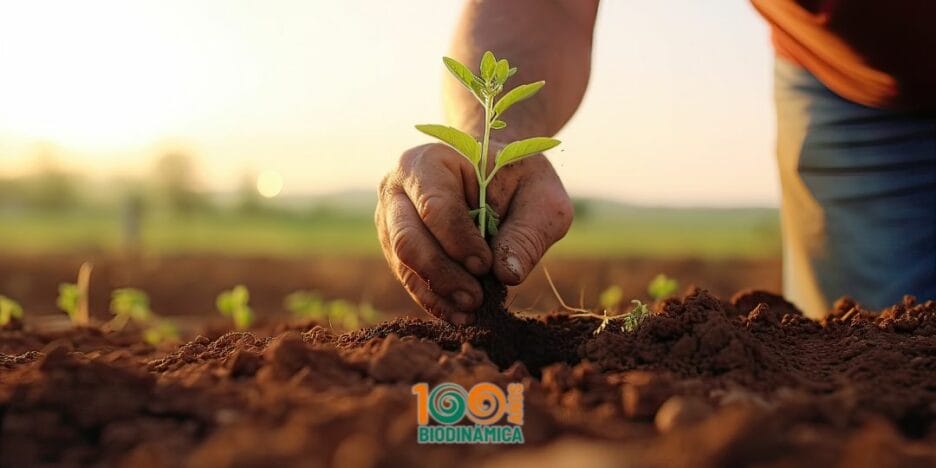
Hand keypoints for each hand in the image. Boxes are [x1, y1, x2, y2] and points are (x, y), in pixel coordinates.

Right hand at [376, 142, 572, 323]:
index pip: (435, 206)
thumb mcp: (540, 198)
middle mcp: (399, 189)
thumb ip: (528, 233)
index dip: (458, 240)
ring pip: (404, 264)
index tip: (485, 266)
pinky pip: (409, 278)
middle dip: (442, 273)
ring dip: (437, 292)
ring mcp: (392, 220)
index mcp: (430, 162)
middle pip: (407, 238)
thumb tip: (507, 275)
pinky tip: (460, 316)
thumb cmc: (519, 180)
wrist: (495, 173)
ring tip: (471, 311)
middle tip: (475, 298)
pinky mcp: (397, 248)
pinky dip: (434, 300)